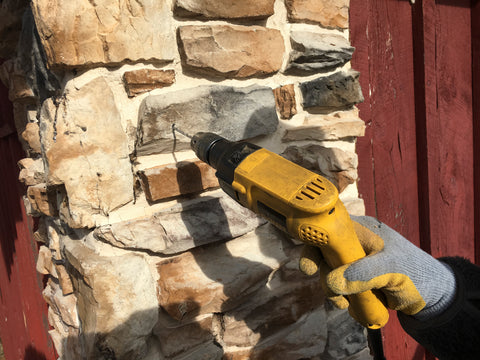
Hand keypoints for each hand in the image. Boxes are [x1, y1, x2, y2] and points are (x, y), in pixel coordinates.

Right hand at [300, 216, 455, 319]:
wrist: (432, 296)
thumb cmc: (416, 274)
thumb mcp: (392, 269)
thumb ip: (364, 273)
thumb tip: (331, 282)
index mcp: (361, 230)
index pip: (330, 228)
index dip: (315, 243)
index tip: (308, 266)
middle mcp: (353, 242)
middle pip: (323, 251)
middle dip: (322, 274)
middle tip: (330, 292)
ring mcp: (353, 260)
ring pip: (328, 271)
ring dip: (332, 290)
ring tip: (344, 305)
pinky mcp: (354, 277)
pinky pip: (338, 285)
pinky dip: (340, 297)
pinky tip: (350, 307)